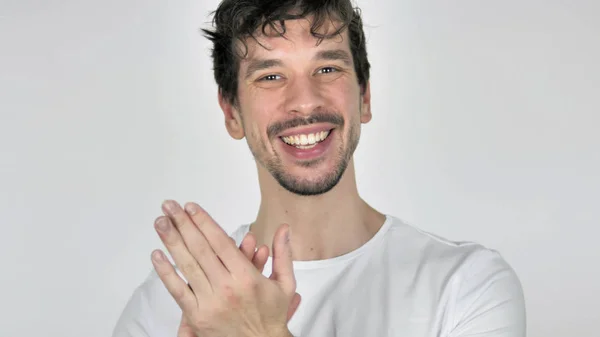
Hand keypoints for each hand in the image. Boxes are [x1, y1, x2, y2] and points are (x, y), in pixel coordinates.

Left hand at [151, 200, 299, 336]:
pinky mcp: (197, 316)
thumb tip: (283, 228)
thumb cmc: (272, 316)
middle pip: (200, 249)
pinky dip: (165, 272)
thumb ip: (283, 254)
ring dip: (171, 241)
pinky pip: (177, 291)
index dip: (204, 222)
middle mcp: (227, 287)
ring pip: (187, 266)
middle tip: (170, 206)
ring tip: (160, 222)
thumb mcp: (285, 284)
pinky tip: (156, 254)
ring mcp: (210, 302)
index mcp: (247, 277)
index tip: (191, 207)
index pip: (220, 242)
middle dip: (183, 224)